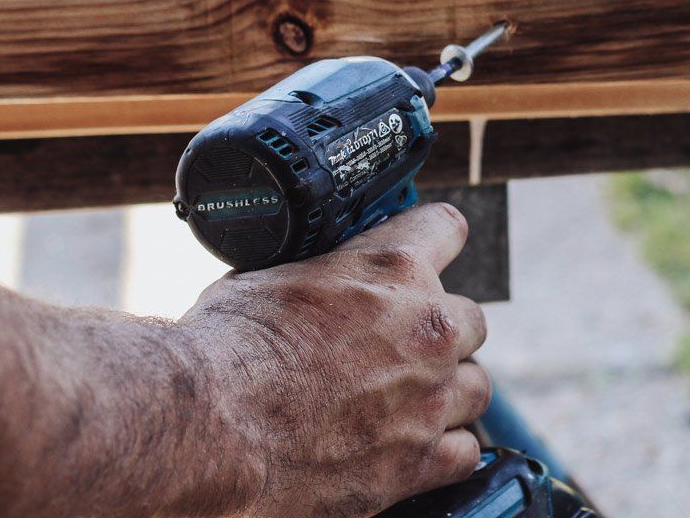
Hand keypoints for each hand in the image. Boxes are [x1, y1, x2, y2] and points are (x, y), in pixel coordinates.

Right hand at [178, 203, 489, 517]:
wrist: (212, 428)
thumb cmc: (226, 349)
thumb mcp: (266, 276)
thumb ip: (314, 273)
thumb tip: (309, 275)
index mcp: (392, 269)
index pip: (446, 229)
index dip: (435, 240)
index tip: (429, 251)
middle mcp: (425, 329)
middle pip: (471, 319)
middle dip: (442, 330)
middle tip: (405, 345)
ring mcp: (429, 398)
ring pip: (476, 388)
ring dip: (449, 390)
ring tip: (410, 400)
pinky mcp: (417, 461)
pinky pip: (464, 451)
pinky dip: (443, 449)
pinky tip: (413, 446)